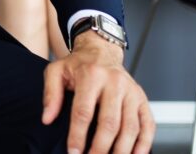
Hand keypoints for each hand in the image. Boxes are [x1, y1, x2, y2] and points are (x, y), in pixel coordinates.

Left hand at [43, 33, 153, 153]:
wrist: (101, 51)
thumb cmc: (78, 65)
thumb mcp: (56, 72)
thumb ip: (50, 94)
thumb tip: (47, 119)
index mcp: (91, 76)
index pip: (84, 112)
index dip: (78, 136)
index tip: (73, 152)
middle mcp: (114, 83)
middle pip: (110, 123)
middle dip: (100, 148)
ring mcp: (131, 91)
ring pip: (130, 127)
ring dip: (121, 150)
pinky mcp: (142, 98)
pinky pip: (148, 125)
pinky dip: (144, 144)